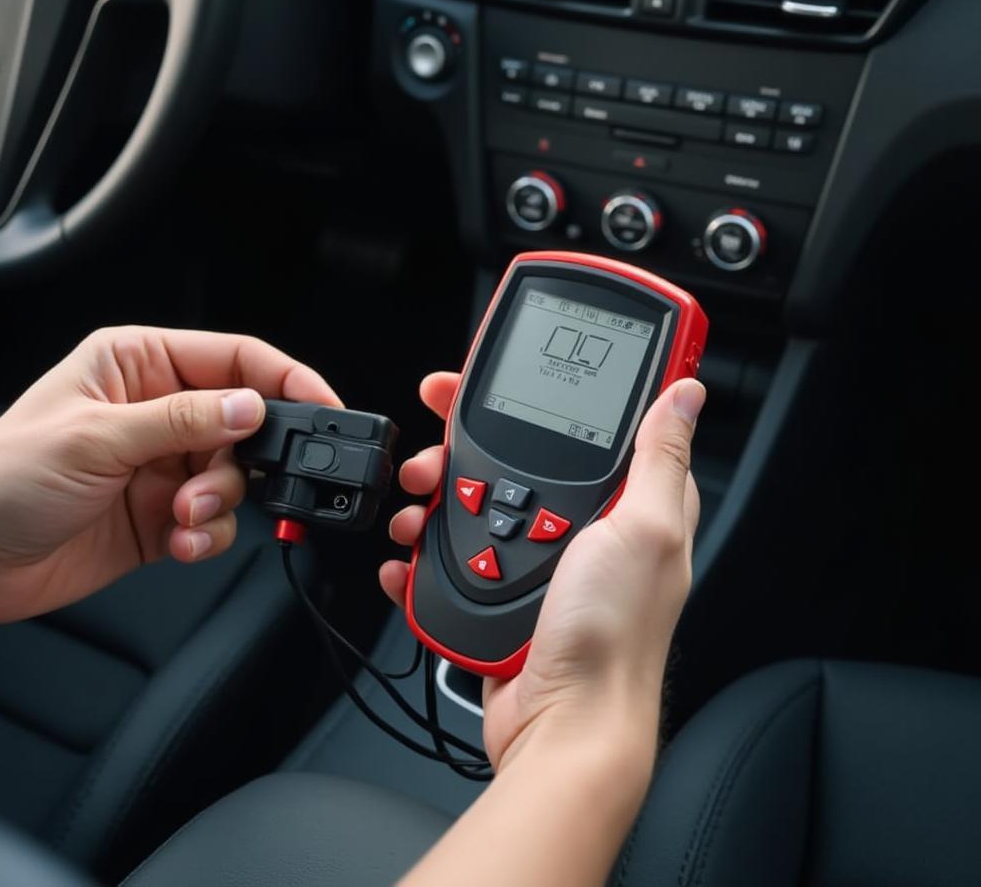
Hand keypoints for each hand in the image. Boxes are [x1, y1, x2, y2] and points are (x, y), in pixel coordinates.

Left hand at [0, 327, 339, 625]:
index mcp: (140, 364)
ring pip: (235, 478)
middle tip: (218, 482)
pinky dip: (208, 535)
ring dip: (220, 503)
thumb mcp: (96, 438)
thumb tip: (252, 408)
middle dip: (243, 461)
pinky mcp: (164, 513)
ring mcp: (163, 464)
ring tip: (182, 516)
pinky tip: (177, 540)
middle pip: (245, 423)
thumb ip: (183, 420)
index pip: (235, 359)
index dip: (286, 379)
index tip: (326, 406)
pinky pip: (216, 520)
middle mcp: (158, 410)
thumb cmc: (1, 478)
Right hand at [385, 372, 703, 773]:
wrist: (562, 725)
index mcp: (628, 502)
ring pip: (475, 498)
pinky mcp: (501, 589)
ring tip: (416, 500)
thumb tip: (686, 392)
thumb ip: (659, 457)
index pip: (591, 424)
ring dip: (435, 493)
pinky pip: (453, 552)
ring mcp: (538, 558)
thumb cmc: (612, 636)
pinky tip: (410, 548)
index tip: (510, 372)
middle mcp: (584, 526)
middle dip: (466, 442)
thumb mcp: (643, 529)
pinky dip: (425, 548)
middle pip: (516, 455)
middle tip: (435, 440)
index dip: (552, 392)